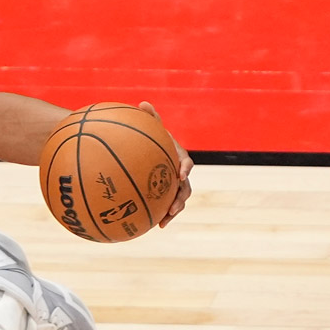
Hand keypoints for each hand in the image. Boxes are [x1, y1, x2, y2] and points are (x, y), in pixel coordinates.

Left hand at [139, 101, 193, 227]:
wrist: (151, 153)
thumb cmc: (152, 140)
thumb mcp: (152, 129)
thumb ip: (150, 118)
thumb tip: (142, 103)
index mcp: (179, 157)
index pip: (186, 162)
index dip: (185, 168)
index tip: (181, 174)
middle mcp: (180, 173)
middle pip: (186, 187)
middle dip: (181, 197)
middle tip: (174, 206)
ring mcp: (174, 187)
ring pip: (179, 200)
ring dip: (174, 211)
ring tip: (165, 220)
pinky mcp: (166, 196)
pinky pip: (166, 207)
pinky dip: (163, 216)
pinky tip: (156, 226)